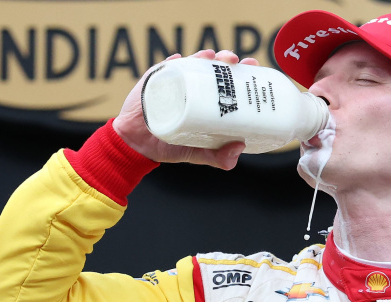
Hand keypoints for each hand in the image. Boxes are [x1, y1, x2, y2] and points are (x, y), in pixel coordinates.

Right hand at [112, 49, 259, 168]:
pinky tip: (179, 59)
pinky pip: (165, 66)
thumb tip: (240, 146)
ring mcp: (176, 81)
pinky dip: (174, 61)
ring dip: (204, 55)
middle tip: (234, 60)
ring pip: (193, 61)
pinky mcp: (156, 80)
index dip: (243, 72)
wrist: (136, 144)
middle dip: (227, 58)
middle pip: (215, 67)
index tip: (253, 65)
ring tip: (212, 56)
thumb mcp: (198, 154)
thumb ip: (219, 157)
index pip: (230, 82)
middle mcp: (195, 87)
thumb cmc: (170, 146)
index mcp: (209, 101)